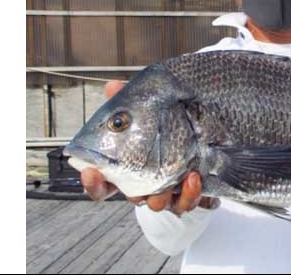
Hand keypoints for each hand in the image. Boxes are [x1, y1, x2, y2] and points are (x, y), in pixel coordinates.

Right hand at [79, 80, 218, 214]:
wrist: (200, 149)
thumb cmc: (162, 135)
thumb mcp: (145, 118)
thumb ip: (128, 105)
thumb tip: (113, 86)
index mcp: (127, 171)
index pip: (101, 185)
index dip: (93, 182)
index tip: (89, 172)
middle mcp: (144, 186)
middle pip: (132, 197)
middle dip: (133, 194)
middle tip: (135, 189)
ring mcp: (165, 194)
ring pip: (159, 204)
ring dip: (164, 196)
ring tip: (176, 179)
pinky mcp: (187, 196)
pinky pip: (187, 203)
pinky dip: (190, 193)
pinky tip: (194, 177)